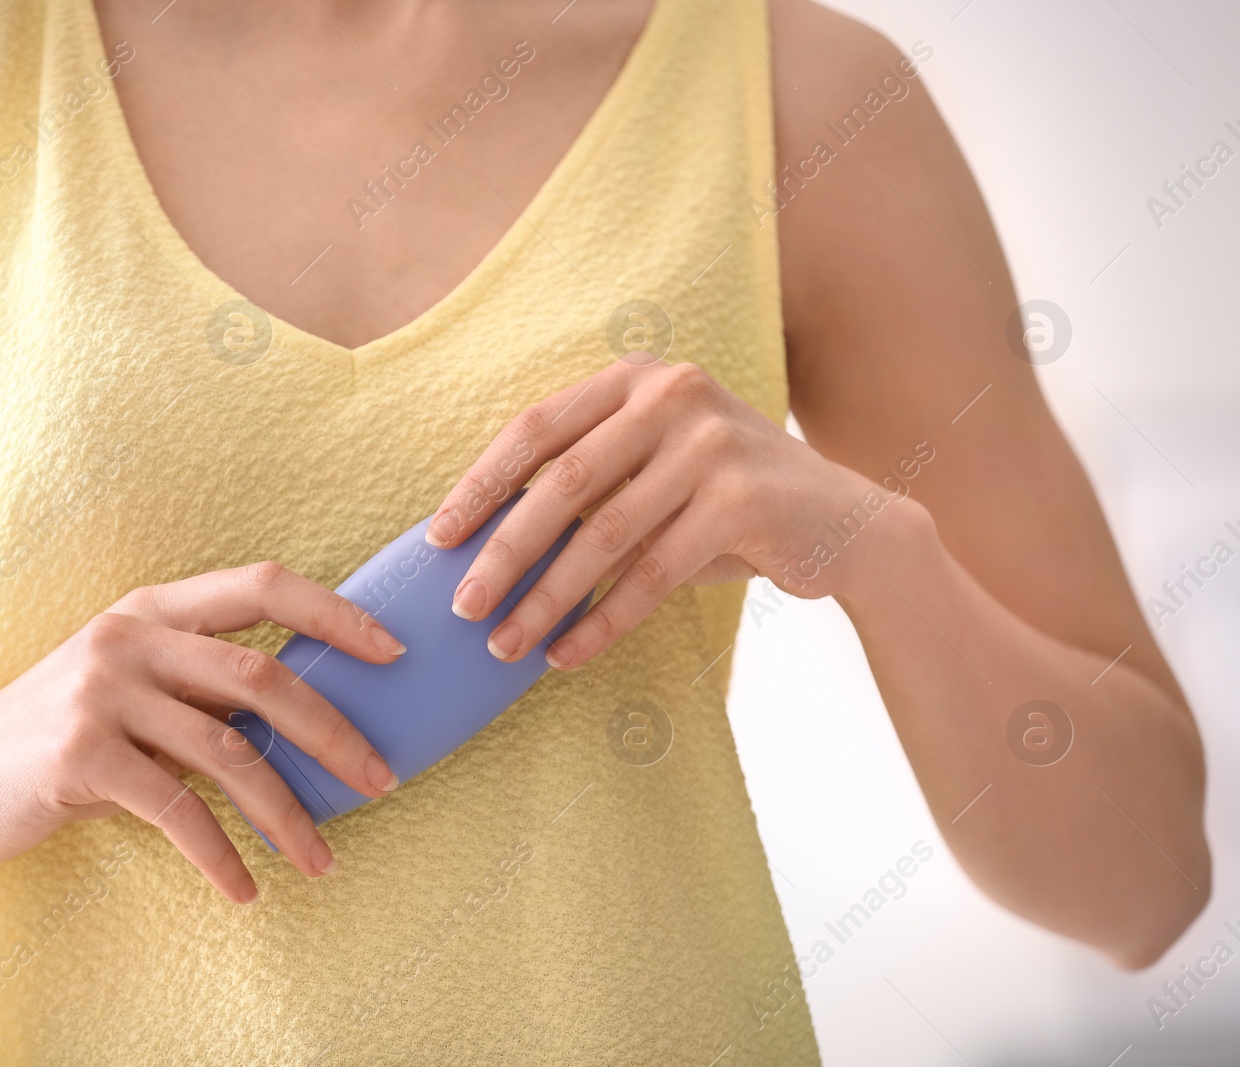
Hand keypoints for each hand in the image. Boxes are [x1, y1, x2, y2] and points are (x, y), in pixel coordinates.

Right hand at [0, 562, 405, 903]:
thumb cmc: (65, 732)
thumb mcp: (135, 685)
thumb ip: (204, 685)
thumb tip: (315, 717)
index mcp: (155, 608)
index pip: (263, 585)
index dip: (335, 613)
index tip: (394, 652)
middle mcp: (131, 638)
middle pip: (261, 675)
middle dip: (333, 732)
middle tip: (381, 780)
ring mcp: (102, 692)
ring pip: (228, 752)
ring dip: (286, 813)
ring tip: (322, 859)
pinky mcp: (79, 755)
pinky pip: (177, 809)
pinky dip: (219, 855)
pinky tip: (245, 888)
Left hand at [426, 357, 929, 669]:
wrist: (845, 525)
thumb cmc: (725, 504)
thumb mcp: (654, 474)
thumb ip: (587, 486)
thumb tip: (483, 546)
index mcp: (637, 377)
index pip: (537, 427)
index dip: (481, 484)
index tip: (438, 538)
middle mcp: (672, 394)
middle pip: (561, 483)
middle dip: (503, 551)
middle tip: (462, 606)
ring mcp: (710, 443)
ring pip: (603, 535)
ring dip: (545, 599)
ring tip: (505, 645)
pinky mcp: (741, 499)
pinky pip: (651, 574)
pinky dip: (602, 622)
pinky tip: (566, 656)